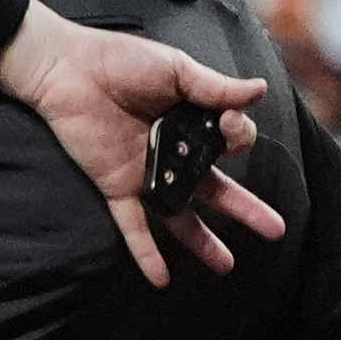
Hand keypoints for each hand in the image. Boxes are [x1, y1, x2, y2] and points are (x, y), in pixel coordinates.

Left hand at [0, 5, 284, 287]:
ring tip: (227, 265)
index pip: (230, 142)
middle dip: (246, 209)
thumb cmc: (118, 60)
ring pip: (179, 213)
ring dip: (203, 241)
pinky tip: (161, 279)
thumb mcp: (175, 69)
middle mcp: (171, 151)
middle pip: (215, 187)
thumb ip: (216, 86)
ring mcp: (145, 171)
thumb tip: (261, 91)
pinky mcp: (116, 185)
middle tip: (276, 230)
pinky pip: (133, 224)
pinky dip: (145, 252)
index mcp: (191, 122)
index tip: (228, 120)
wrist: (64, 67)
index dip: (237, 136)